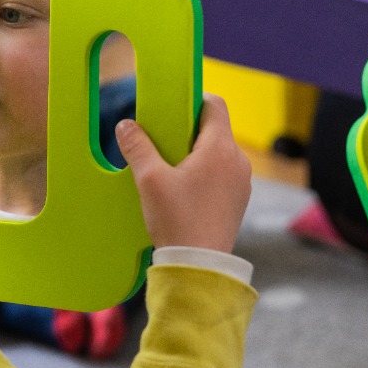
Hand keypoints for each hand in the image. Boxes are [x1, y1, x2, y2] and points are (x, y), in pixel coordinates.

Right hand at [116, 95, 251, 252]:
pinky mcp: (239, 200)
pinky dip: (206, 172)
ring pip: (220, 152)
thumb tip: (126, 125)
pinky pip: (224, 173)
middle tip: (164, 140)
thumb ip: (137, 147)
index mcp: (220, 149)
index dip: (193, 100)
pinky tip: (185, 189)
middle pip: (216, 129)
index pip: (214, 105)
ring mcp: (242, 182)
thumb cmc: (177, 220)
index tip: (173, 109)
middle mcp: (238, 161)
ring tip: (172, 168)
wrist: (199, 267)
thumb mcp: (150, 180)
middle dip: (190, 130)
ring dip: (198, 152)